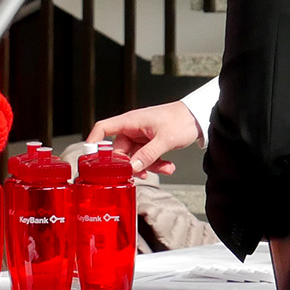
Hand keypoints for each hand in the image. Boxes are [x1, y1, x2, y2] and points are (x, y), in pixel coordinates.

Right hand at [85, 101, 201, 175]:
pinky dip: (156, 164)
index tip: (90, 159)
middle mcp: (132, 129)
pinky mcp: (150, 143)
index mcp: (130, 121)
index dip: (94, 142)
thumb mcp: (164, 140)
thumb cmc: (181, 120)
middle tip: (143, 173)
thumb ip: (147, 155)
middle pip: (120, 151)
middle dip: (132, 165)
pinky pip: (146, 158)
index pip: (103, 129)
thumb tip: (132, 168)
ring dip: (149, 166)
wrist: (198, 116)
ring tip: (165, 168)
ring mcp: (141, 137)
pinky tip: (168, 166)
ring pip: (135, 158)